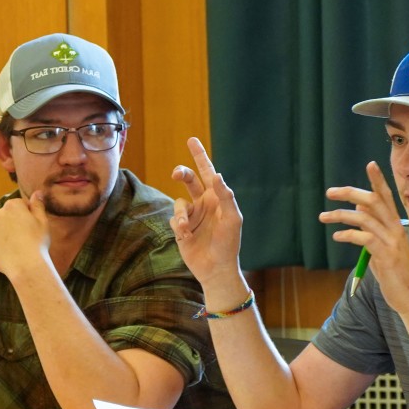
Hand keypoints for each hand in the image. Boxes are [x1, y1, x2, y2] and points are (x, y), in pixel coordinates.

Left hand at [0, 191, 50, 278]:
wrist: (26, 265)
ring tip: (17, 245)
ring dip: (5, 232)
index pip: (19, 204)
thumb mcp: (43, 221)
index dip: (27, 214)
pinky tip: (10, 252)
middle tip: (25, 235)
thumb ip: (38, 205)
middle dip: (14, 221)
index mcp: (12, 206)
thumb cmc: (38, 242)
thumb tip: (37, 192)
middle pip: (6, 215)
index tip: (33, 225)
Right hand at [171, 138, 246, 292]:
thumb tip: (217, 175)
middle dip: (182, 173)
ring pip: (179, 203)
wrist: (216, 268)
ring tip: (187, 227)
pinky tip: (187, 237)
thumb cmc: (229, 243)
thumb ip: (226, 196)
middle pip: (188, 180)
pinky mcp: (181, 228)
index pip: (208, 172)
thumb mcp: (232, 218)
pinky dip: (180, 226)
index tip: (191, 140)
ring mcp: (192, 215)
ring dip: (182, 214)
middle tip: (177, 173)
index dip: (200, 156)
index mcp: (217, 198)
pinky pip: (175, 220)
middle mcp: (203, 203)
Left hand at [319, 161, 408, 312]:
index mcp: (396, 226)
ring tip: (324, 217)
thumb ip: (373, 232)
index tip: (370, 165)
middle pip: (374, 201)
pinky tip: (337, 237)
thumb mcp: (383, 249)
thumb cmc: (395, 275)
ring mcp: (392, 242)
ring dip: (341, 215)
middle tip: (330, 192)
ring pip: (365, 218)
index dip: (379, 180)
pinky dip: (348, 235)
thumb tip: (358, 216)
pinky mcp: (386, 255)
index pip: (387, 197)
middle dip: (351, 193)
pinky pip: (364, 238)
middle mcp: (396, 230)